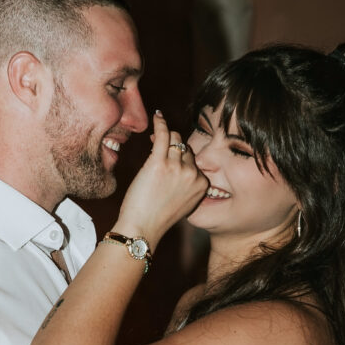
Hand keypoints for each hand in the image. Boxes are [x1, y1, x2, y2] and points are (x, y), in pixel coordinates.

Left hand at [114, 111, 206, 248]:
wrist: (142, 228)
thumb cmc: (158, 217)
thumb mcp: (183, 202)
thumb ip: (187, 184)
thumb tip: (181, 162)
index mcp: (202, 184)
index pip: (194, 160)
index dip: (181, 157)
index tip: (170, 158)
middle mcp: (193, 174)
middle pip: (186, 149)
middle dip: (174, 148)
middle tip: (161, 150)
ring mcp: (177, 168)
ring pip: (176, 140)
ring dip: (166, 137)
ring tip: (157, 139)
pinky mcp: (159, 163)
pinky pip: (164, 135)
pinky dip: (161, 123)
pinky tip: (157, 115)